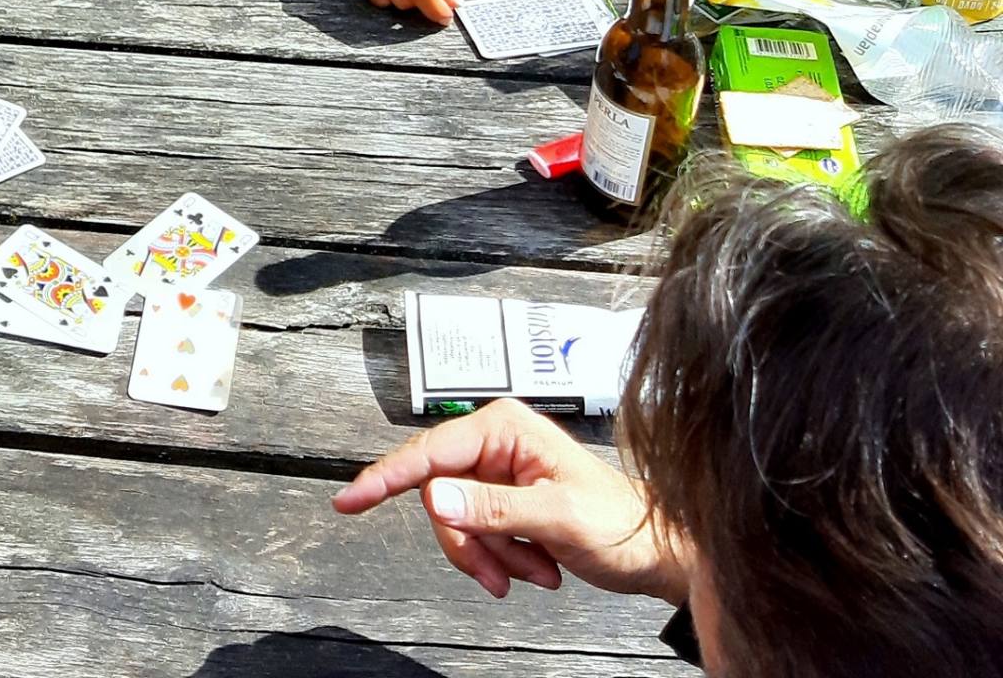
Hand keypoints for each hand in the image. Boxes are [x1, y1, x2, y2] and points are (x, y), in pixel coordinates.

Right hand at [332, 398, 688, 604]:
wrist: (656, 552)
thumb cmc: (622, 525)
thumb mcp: (559, 518)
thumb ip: (495, 506)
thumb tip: (436, 496)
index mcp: (504, 429)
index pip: (429, 453)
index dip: (385, 478)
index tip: (350, 499)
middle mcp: (495, 442)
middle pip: (440, 496)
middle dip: (471, 543)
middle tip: (501, 577)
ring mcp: (498, 471)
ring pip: (455, 521)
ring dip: (491, 557)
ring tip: (535, 571)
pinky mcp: (503, 498)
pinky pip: (475, 533)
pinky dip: (501, 559)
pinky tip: (537, 566)